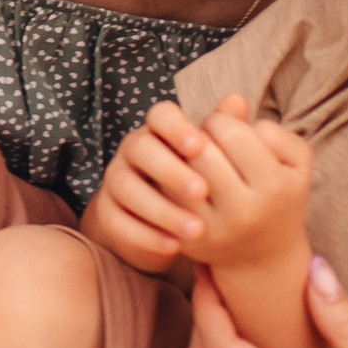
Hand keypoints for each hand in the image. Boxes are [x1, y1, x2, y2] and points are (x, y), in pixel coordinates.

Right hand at [91, 98, 224, 269]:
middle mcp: (132, 152)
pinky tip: (174, 247)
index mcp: (159, 132)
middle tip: (203, 192)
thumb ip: (222, 132)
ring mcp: (116, 182)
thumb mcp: (209, 161)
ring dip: (161, 209)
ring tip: (196, 229)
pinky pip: (118, 223)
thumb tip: (238, 100)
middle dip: (171, 170)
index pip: (160, 115)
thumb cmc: (192, 182)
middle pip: (139, 148)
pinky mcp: (109, 214)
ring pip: (127, 188)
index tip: (200, 145)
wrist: (161, 221)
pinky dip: (145, 235)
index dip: (177, 127)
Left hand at [184, 106, 312, 273]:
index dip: (220, 121)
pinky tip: (179, 179)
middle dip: (196, 137)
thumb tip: (231, 99)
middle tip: (201, 140)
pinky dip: (168, 181)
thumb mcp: (291, 159)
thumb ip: (268, 126)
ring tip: (192, 158)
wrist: (265, 252)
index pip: (231, 132)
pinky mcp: (189, 241)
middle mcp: (245, 212)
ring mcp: (215, 230)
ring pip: (180, 174)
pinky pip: (166, 198)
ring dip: (180, 157)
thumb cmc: (279, 192)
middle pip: (202, 153)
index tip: (221, 127)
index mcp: (274, 186)